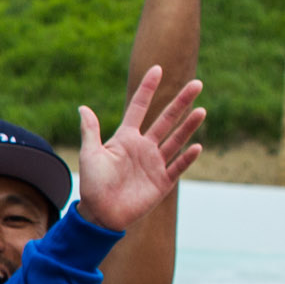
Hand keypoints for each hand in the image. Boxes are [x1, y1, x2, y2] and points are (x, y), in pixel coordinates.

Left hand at [75, 65, 204, 229]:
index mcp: (126, 138)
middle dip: (180, 102)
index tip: (157, 69)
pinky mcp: (162, 181)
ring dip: (188, 125)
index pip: (139, 108)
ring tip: (202, 110)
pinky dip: (187, 157)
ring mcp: (155, 163)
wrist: (101, 214)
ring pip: (176, 139)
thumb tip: (83, 107)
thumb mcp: (90, 154)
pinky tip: (196, 146)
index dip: (147, 89)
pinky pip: (178, 166)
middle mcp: (143, 147)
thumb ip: (90, 131)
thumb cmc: (93, 184)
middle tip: (197, 83)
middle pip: (165, 119)